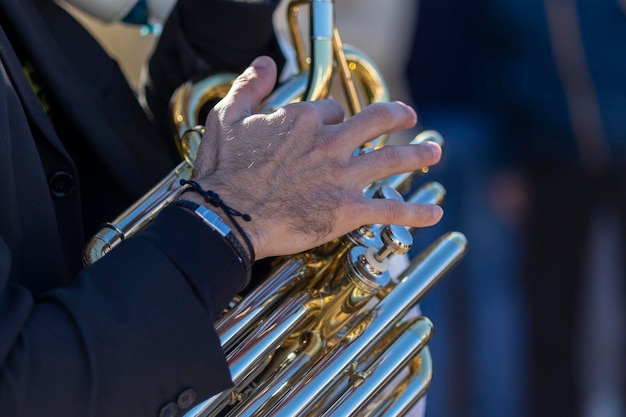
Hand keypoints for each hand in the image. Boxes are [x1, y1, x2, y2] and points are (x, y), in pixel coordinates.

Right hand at [189, 56, 442, 259]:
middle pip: (377, 122)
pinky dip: (415, 212)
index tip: (335, 126)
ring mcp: (343, 176)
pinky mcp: (347, 209)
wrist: (228, 217)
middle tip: (409, 117)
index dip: (336, 118)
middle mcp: (331, 144)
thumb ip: (250, 87)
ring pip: (392, 159)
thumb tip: (264, 63)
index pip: (334, 111)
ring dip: (418, 154)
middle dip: (396, 117)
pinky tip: (433, 213)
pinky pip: (390, 209)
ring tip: (434, 152)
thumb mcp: (227, 117)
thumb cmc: (224, 171)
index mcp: (305, 121)